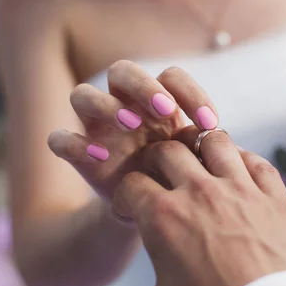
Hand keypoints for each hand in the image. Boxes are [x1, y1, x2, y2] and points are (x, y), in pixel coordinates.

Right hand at [47, 61, 218, 200]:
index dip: (190, 92)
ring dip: (106, 105)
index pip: (170, 76)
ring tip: (132, 125)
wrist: (147, 214)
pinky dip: (74, 144)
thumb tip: (226, 139)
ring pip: (82, 94)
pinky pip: (59, 138)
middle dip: (143, 86)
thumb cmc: (175, 177)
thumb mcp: (195, 161)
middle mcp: (123, 105)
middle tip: (166, 111)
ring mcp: (96, 127)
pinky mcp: (77, 154)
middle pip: (121, 71)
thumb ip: (205, 145)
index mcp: (157, 101)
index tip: (210, 123)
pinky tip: (100, 157)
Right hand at [83, 127, 285, 285]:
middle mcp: (201, 194)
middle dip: (154, 161)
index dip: (124, 196)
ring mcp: (243, 192)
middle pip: (168, 151)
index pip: (131, 183)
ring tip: (198, 166)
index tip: (130, 210)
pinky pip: (258, 162)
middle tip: (158, 179)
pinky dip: (244, 161)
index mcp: (163, 218)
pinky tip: (238, 175)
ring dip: (201, 148)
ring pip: (215, 141)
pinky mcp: (277, 199)